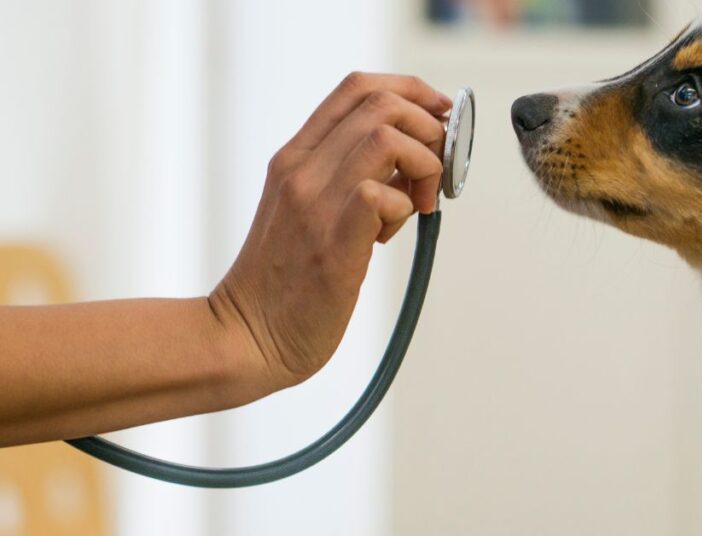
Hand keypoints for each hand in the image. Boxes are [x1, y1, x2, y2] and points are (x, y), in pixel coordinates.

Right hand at [210, 72, 452, 392]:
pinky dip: (405, 207)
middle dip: (429, 128)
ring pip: (387, 139)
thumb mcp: (308, 210)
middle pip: (382, 104)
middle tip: (434, 172)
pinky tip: (389, 236)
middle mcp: (301, 169)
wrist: (246, 336)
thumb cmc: (285, 281)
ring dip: (423, 165)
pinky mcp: (332, 243)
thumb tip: (411, 161)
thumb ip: (349, 178)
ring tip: (417, 205)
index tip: (440, 114)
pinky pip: (382, 195)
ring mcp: (313, 203)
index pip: (357, 87)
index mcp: (295, 157)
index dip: (412, 89)